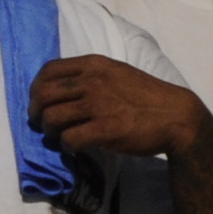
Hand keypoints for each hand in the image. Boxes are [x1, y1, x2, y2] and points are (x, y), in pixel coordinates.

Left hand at [25, 53, 210, 163]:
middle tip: (42, 125)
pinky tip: (75, 148)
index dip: (36, 88)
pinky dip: (66, 146)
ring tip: (58, 138)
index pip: (48, 70)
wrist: (176, 116)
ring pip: (51, 118)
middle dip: (36, 113)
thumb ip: (92, 77)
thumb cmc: (148, 96)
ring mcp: (98, 105)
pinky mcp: (105, 130)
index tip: (39, 102)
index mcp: (94, 65)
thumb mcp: (118, 74)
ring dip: (49, 132)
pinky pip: (69, 139)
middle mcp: (92, 81)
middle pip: (43, 95)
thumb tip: (65, 91)